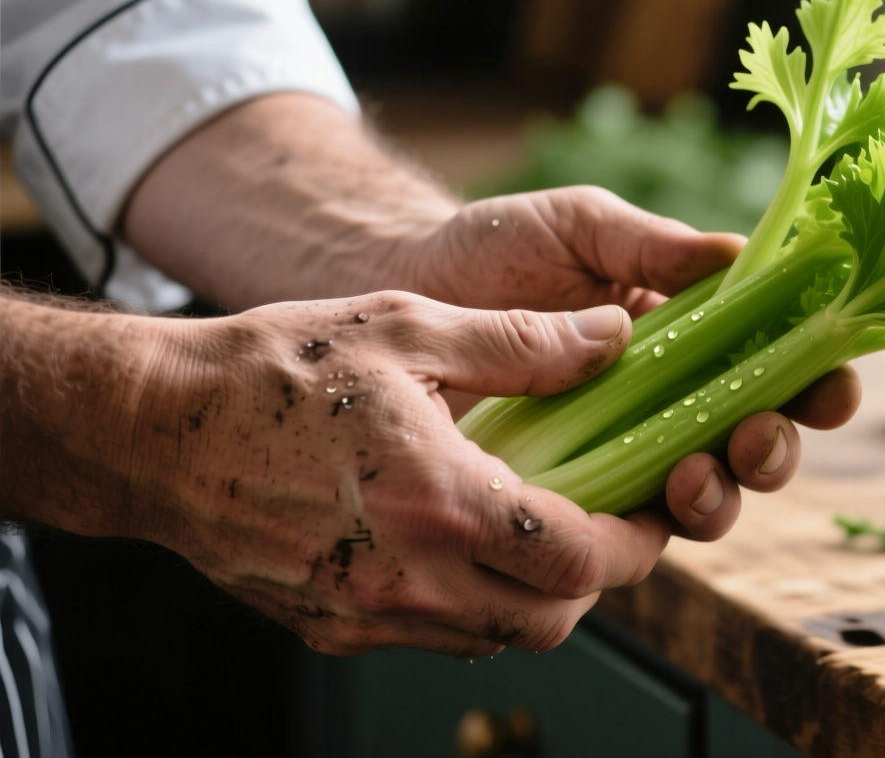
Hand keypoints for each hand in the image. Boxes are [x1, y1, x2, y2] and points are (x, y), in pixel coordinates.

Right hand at [106, 292, 843, 654]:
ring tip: (541, 529)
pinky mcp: (332, 631)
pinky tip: (467, 545)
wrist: (150, 430)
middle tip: (606, 523)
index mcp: (435, 498)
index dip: (635, 542)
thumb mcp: (404, 327)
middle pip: (552, 618)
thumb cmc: (271, 368)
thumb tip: (610, 337)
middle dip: (596, 577)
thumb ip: (521, 341)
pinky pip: (437, 640)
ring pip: (498, 638)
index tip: (650, 508)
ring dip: (538, 594)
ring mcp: (365, 616)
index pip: (579, 560)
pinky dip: (476, 606)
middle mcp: (406, 577)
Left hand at [394, 185, 861, 538]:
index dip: (817, 385)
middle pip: (757, 444)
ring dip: (717, 499)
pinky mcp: (572, 498)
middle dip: (772, 452)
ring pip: (704, 499)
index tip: (827, 390)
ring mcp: (626, 456)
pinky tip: (624, 520)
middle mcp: (674, 401)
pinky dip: (638, 534)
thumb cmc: (491, 252)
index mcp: (695, 333)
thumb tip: (741, 256)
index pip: (779, 365)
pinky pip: (622, 530)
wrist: (393, 297)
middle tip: (751, 441)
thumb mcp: (576, 227)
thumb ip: (651, 246)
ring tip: (690, 482)